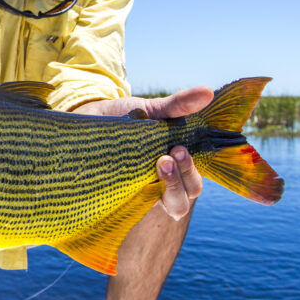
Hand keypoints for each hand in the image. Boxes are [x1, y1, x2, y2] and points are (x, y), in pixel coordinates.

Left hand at [71, 86, 213, 219]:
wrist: (92, 118)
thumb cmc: (128, 117)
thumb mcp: (153, 109)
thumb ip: (178, 105)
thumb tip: (207, 91)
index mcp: (175, 169)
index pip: (192, 185)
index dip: (190, 173)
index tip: (179, 149)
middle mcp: (160, 187)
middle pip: (180, 204)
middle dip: (179, 181)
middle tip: (167, 157)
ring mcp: (140, 193)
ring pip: (162, 208)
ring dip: (167, 189)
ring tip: (157, 164)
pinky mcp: (118, 195)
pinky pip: (130, 204)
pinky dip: (131, 194)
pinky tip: (124, 176)